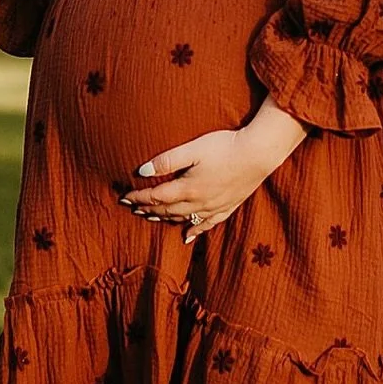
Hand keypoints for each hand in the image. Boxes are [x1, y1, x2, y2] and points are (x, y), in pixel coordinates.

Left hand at [119, 122, 295, 243]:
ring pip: (184, 219)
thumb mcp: (193, 149)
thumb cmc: (225, 147)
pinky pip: (206, 225)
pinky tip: (187, 237)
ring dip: (166, 219)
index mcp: (188, 188)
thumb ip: (168, 160)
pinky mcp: (227, 207)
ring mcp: (214, 207)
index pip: (156, 196)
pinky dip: (194, 231)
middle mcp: (199, 202)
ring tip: (152, 218)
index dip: (138, 198)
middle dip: (148, 209)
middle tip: (133, 209)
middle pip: (168, 210)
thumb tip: (142, 171)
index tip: (124, 198)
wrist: (258, 154)